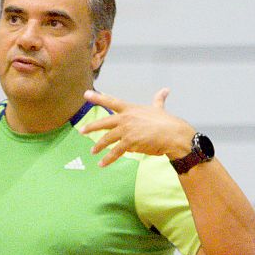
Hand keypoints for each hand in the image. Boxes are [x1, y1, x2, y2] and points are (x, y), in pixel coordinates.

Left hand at [79, 88, 196, 166]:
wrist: (173, 135)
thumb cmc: (167, 122)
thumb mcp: (159, 108)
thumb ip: (159, 100)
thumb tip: (165, 90)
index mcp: (130, 109)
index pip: (111, 101)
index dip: (97, 97)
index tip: (85, 94)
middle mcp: (125, 118)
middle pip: (104, 122)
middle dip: (91, 127)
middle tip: (81, 131)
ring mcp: (126, 130)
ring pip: (107, 138)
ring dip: (99, 146)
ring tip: (93, 152)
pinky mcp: (129, 142)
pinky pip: (115, 152)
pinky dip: (108, 159)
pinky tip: (102, 164)